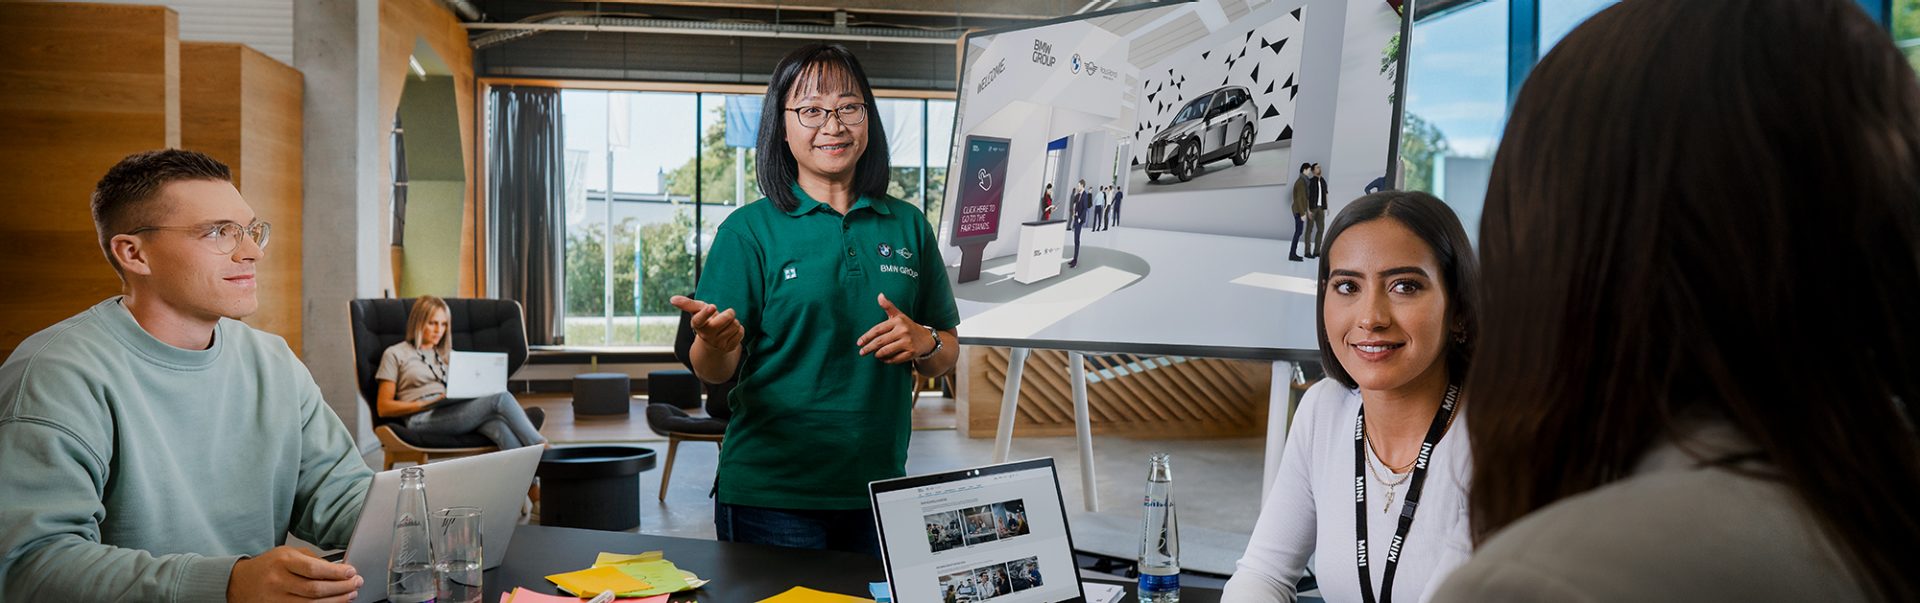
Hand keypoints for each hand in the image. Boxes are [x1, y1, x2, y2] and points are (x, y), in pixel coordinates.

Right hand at [226, 546, 361, 601]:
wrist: (241, 582)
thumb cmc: (269, 565)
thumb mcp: (288, 553)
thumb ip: (313, 559)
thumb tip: (340, 568)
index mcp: (283, 562)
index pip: (314, 569)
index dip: (336, 572)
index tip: (351, 572)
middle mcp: (278, 581)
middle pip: (315, 589)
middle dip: (341, 587)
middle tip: (356, 583)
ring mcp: (276, 599)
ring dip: (336, 601)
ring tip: (350, 594)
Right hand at [670, 295, 743, 351]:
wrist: (712, 343)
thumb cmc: (705, 322)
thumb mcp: (697, 311)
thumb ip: (687, 304)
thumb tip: (672, 299)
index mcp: (698, 325)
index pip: (699, 320)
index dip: (706, 313)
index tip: (712, 306)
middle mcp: (707, 335)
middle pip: (725, 320)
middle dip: (729, 313)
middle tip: (727, 313)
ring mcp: (718, 343)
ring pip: (735, 326)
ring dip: (733, 322)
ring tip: (726, 324)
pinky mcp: (729, 347)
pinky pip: (740, 333)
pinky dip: (738, 330)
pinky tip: (731, 332)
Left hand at [857, 294, 930, 364]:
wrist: (926, 339)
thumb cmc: (908, 326)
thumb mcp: (899, 316)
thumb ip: (888, 306)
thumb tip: (879, 295)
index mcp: (898, 321)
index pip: (878, 329)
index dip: (867, 337)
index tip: (859, 342)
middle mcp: (903, 331)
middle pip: (880, 341)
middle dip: (869, 348)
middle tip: (861, 352)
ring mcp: (908, 343)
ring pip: (886, 351)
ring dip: (877, 354)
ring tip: (874, 354)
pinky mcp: (911, 353)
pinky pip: (894, 359)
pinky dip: (886, 360)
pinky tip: (883, 358)